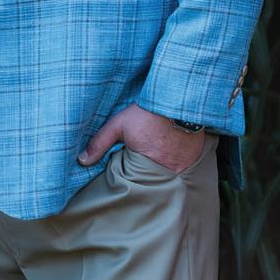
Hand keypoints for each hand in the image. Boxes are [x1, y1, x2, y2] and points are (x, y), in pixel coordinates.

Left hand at [78, 103, 208, 173]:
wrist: (178, 100)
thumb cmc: (147, 113)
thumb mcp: (118, 125)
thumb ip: (99, 143)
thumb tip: (82, 160)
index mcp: (147, 164)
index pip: (136, 179)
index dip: (132, 172)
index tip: (130, 164)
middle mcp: (168, 169)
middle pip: (155, 178)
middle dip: (149, 174)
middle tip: (146, 158)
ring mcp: (185, 165)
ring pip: (172, 174)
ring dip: (166, 168)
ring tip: (160, 156)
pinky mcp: (197, 157)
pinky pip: (187, 166)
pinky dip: (181, 162)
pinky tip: (175, 152)